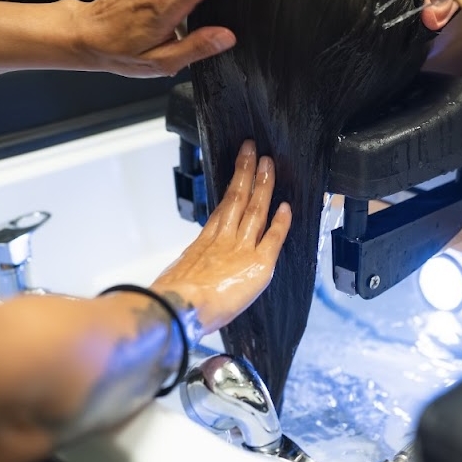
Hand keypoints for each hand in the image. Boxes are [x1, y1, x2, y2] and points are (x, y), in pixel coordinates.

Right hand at [153, 141, 291, 333]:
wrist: (179, 310)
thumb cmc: (174, 304)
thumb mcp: (178, 281)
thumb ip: (189, 273)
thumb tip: (185, 279)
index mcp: (204, 244)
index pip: (223, 208)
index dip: (233, 188)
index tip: (239, 172)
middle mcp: (224, 240)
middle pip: (238, 198)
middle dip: (247, 172)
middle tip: (254, 151)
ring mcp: (242, 248)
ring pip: (256, 209)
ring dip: (264, 185)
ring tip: (269, 164)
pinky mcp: (259, 263)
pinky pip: (274, 237)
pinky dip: (282, 222)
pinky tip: (287, 207)